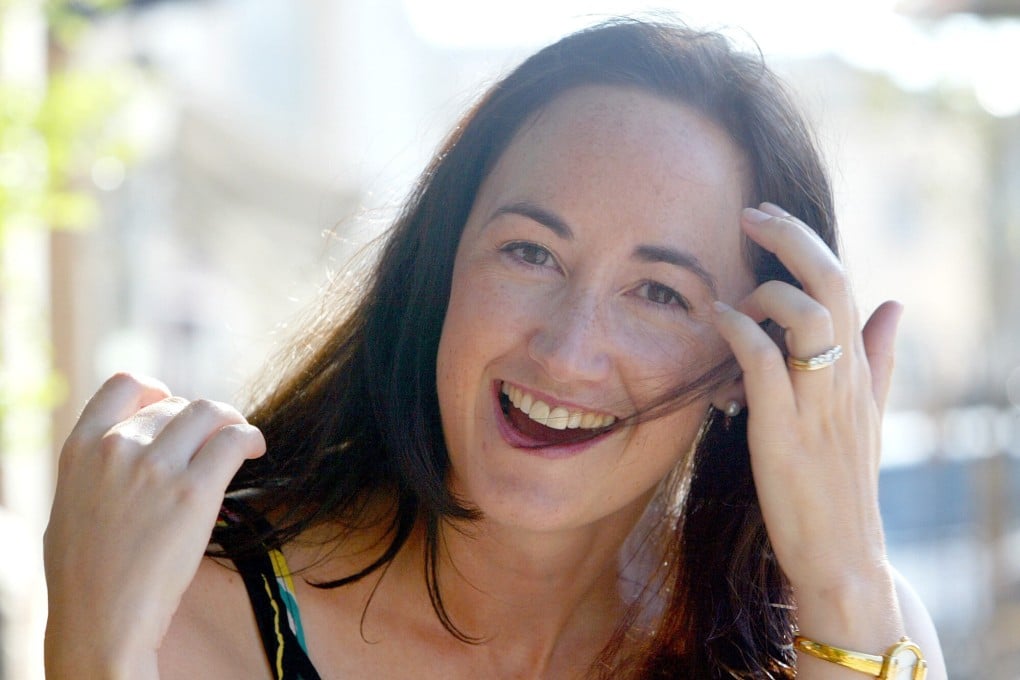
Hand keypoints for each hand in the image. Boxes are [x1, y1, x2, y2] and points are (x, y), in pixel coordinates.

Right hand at [43, 373, 264, 678]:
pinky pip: (234, 440)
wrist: (101, 618)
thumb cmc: (85, 574)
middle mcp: (117, 448)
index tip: (173, 404)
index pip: (124, 385)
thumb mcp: (71, 504)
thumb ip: (98, 467)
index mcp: (81, 448)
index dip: (156, 390)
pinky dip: (250, 438)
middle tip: (212, 443)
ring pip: (210, 412)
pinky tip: (255, 450)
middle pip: (177, 404)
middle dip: (199, 421)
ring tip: (240, 439)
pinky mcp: (194, 491)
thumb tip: (128, 445)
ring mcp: (156, 467)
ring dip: (230, 421)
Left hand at [711, 203, 902, 624]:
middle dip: (790, 237)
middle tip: (749, 214)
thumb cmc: (843, 482)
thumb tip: (897, 305)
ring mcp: (817, 404)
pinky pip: (767, 364)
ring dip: (764, 291)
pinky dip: (740, 331)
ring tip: (732, 301)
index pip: (843, 281)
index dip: (806, 241)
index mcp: (859, 368)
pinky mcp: (785, 434)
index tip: (768, 216)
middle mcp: (844, 377)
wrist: (843, 555)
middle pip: (831, 281)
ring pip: (807, 315)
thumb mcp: (867, 413)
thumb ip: (879, 358)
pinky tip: (718, 319)